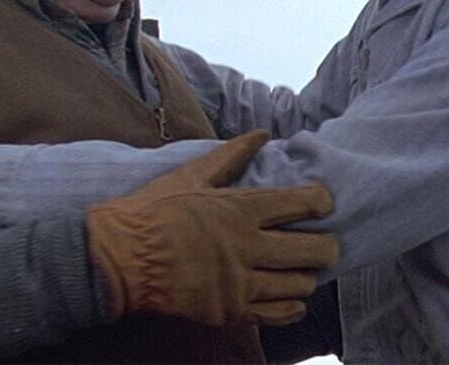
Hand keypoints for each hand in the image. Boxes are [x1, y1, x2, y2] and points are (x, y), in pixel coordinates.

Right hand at [87, 131, 337, 325]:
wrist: (120, 257)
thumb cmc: (156, 210)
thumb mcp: (193, 174)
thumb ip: (231, 154)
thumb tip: (261, 133)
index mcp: (239, 209)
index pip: (300, 204)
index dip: (321, 202)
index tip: (323, 202)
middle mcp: (246, 247)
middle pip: (311, 250)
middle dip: (328, 246)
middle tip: (325, 242)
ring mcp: (239, 283)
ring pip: (299, 284)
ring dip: (308, 275)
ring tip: (304, 268)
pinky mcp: (228, 310)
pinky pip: (276, 314)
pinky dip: (292, 306)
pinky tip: (293, 298)